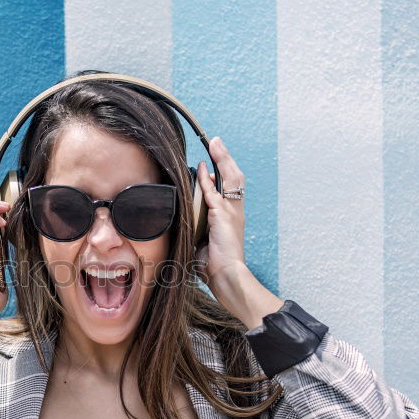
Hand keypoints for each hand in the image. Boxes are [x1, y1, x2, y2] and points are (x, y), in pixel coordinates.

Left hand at [194, 136, 246, 284]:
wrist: (226, 275)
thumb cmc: (214, 264)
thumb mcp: (204, 241)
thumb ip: (198, 227)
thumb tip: (183, 222)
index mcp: (232, 215)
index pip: (230, 186)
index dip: (224, 169)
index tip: (214, 158)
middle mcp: (235, 210)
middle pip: (235, 176)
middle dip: (225, 157)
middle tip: (216, 142)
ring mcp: (230, 212)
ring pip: (230, 178)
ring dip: (222, 159)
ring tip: (215, 144)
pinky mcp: (222, 217)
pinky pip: (213, 193)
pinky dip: (207, 179)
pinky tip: (201, 168)